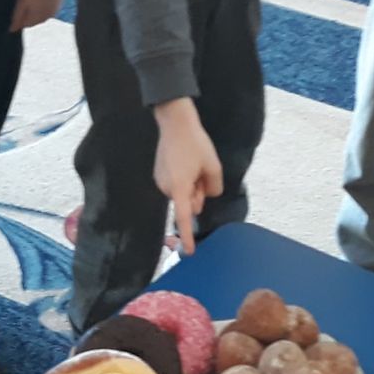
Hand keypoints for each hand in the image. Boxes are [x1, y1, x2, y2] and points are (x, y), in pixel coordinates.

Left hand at [10, 0, 62, 30]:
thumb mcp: (21, 2)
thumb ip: (17, 17)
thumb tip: (12, 30)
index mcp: (39, 18)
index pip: (27, 24)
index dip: (20, 18)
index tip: (16, 7)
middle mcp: (50, 15)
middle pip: (36, 19)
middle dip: (30, 13)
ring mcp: (57, 7)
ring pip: (44, 11)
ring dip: (38, 7)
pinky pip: (51, 4)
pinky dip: (45, 0)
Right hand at [152, 99, 222, 254]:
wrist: (175, 122)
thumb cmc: (195, 143)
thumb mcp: (213, 166)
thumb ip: (214, 187)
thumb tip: (208, 195)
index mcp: (179, 188)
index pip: (184, 217)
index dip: (186, 236)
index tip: (188, 252)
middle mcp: (167, 187)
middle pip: (189, 202)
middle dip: (198, 193)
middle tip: (203, 172)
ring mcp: (161, 180)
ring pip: (183, 193)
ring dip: (192, 184)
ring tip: (193, 162)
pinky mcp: (159, 173)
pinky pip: (177, 184)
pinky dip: (184, 178)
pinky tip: (185, 160)